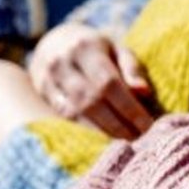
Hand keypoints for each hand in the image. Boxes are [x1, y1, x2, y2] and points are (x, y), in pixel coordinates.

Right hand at [28, 22, 158, 138]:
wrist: (53, 43)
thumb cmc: (96, 49)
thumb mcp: (116, 50)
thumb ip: (131, 69)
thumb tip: (144, 91)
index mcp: (86, 48)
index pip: (109, 83)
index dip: (129, 108)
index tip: (148, 126)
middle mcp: (62, 63)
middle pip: (91, 101)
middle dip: (117, 125)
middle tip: (139, 141)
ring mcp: (46, 79)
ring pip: (75, 113)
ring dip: (101, 133)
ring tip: (124, 145)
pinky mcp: (40, 94)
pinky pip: (62, 118)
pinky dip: (83, 132)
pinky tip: (101, 143)